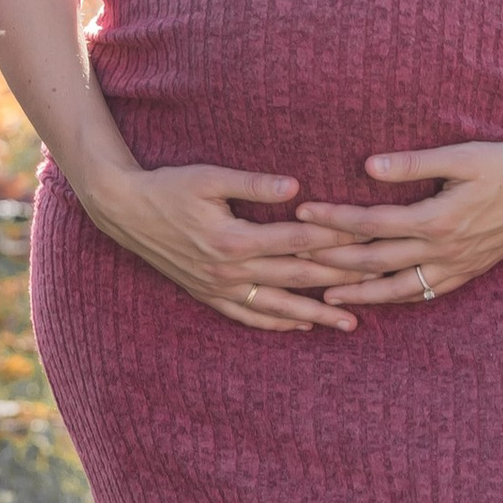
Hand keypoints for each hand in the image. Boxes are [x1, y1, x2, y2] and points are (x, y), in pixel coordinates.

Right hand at [78, 162, 357, 331]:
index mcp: (234, 239)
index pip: (298, 240)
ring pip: (278, 306)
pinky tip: (299, 326)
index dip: (336, 240)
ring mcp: (219, 286)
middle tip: (378, 284)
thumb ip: (253, 183)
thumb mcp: (209, 177)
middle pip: (297, 276)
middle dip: (340, 281)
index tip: (369, 240)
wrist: (123, 210)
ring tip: (351, 323)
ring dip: (316, 314)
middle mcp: (230, 269)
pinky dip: (277, 322)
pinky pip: (248, 315)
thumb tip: (296, 187)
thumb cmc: (168, 186)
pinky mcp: (208, 293)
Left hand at [291, 139, 502, 306]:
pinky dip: (397, 298)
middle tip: (296, 262)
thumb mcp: (463, 155)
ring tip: (326, 296)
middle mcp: (444, 249)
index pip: (371, 224)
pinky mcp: (469, 271)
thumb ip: (414, 163)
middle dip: (332, 262)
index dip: (334, 220)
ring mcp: (457, 265)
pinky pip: (426, 292)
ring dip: (360, 293)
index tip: (302, 214)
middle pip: (375, 261)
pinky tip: (379, 299)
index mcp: (438, 219)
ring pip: (398, 287)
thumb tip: (368, 166)